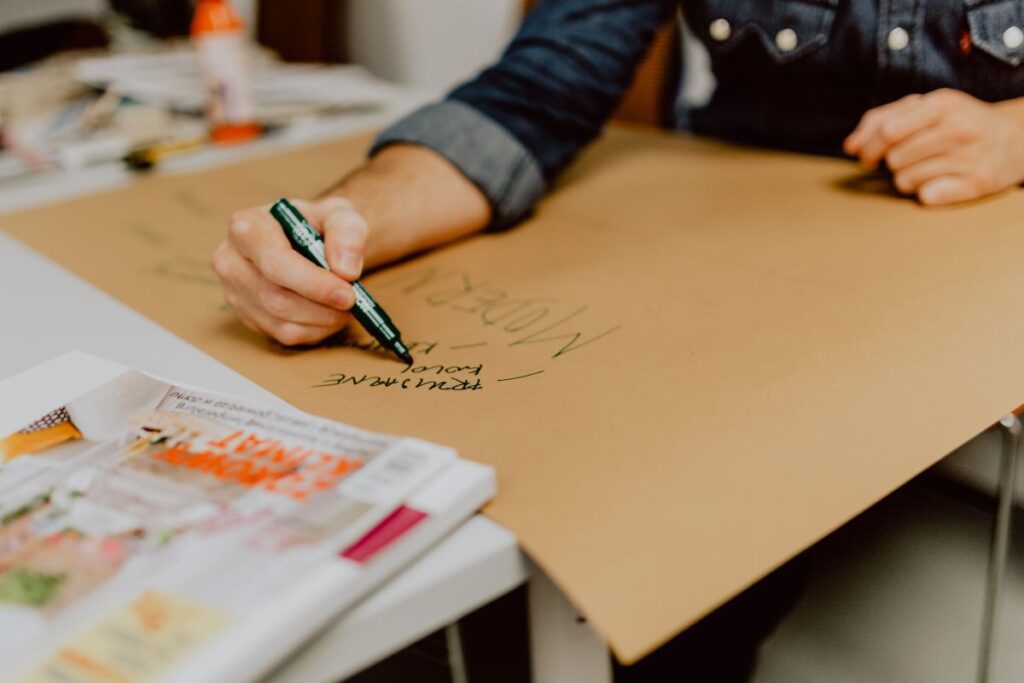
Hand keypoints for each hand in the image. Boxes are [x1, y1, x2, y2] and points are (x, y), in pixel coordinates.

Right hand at [212, 196, 368, 345]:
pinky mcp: (246, 316)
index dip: (313, 284)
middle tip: (353, 303)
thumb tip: (346, 270)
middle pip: (275, 298)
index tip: (348, 294)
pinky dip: (314, 331)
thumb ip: (348, 232)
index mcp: (247, 228)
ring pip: (280, 323)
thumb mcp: (340, 214)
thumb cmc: (319, 225)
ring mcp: (234, 292)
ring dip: (321, 321)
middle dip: (321, 307)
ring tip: (344, 307)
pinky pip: (282, 335)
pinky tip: (327, 314)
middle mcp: (231, 261)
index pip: (275, 263)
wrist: (306, 238)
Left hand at [844, 89, 1023, 204]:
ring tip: (926, 168)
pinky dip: (925, 192)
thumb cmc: (957, 122)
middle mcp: (959, 129)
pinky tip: (941, 180)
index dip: (869, 148)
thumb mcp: (925, 108)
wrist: (1015, 138)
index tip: (864, 157)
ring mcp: (970, 157)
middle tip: (905, 159)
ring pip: (906, 181)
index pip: (888, 131)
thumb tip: (850, 146)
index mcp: (942, 104)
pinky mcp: (977, 183)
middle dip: (891, 163)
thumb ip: (883, 119)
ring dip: (906, 179)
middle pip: (894, 159)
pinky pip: (926, 196)